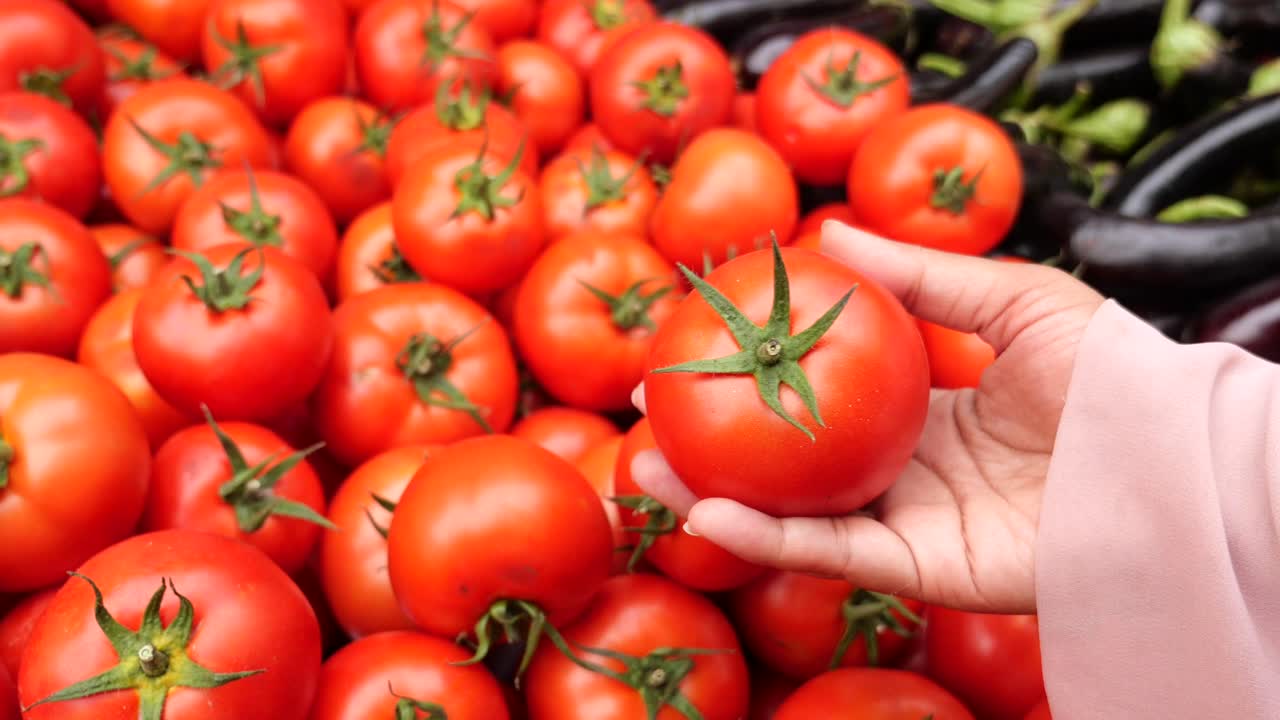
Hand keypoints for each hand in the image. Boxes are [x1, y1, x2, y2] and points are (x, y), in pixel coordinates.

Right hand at [630, 222, 1104, 612]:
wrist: (1165, 455)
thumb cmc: (1109, 373)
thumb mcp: (1013, 297)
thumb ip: (922, 276)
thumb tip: (831, 233)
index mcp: (927, 413)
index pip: (823, 398)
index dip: (759, 377)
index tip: (695, 348)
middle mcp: (908, 472)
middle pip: (792, 464)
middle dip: (715, 446)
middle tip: (646, 416)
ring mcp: (910, 525)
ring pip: (794, 518)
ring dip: (715, 500)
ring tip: (645, 470)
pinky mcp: (920, 572)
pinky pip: (832, 558)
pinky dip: (766, 540)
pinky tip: (707, 513)